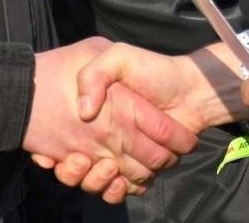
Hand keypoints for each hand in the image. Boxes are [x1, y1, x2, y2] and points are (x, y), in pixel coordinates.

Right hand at [23, 38, 197, 201]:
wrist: (191, 89)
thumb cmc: (154, 70)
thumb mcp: (118, 56)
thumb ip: (96, 73)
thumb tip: (85, 111)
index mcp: (95, 115)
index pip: (64, 140)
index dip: (57, 147)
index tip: (62, 148)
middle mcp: (103, 138)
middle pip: (79, 167)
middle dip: (78, 170)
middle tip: (84, 158)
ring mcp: (117, 155)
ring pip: (96, 182)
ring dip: (97, 181)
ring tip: (108, 167)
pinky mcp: (134, 170)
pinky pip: (117, 191)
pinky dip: (115, 192)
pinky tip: (119, 182)